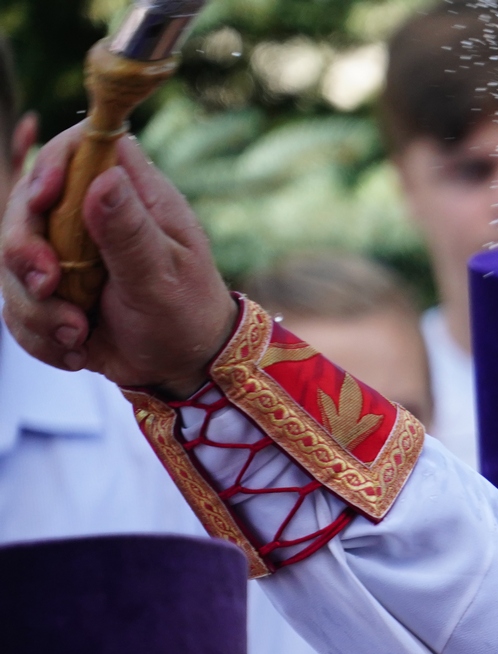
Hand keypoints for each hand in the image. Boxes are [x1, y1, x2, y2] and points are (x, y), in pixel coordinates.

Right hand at [2, 125, 235, 396]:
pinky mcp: (51, 289)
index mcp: (132, 196)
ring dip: (37, 307)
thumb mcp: (162, 276)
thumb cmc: (187, 315)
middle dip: (23, 250)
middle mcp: (93, 216)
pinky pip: (17, 305)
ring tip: (80, 333)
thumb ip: (130, 231)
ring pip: (13, 262)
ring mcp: (66, 252)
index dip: (52, 163)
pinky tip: (78, 349)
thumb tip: (105, 179)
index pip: (80, 148)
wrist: (183, 368)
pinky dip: (41, 334)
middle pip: (25, 205)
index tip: (45, 198)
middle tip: (48, 284)